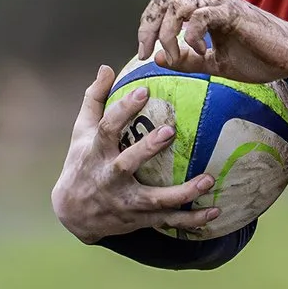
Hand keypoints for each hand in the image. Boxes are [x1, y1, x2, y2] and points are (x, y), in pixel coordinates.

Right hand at [51, 66, 219, 240]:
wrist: (72, 214)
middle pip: (128, 164)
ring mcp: (125, 201)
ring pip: (155, 199)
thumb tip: (107, 68)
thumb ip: (94, 100)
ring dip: (183, 192)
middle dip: (148, 149)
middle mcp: (109, 178)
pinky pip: (169, 221)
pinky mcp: (139, 218)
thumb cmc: (82, 163)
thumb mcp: (81, 132)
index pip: (107, 128)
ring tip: (210, 180)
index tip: (143, 91)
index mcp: (96, 153)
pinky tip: (215, 211)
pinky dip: (192, 220)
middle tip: (171, 131)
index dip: (123, 110)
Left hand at [133, 0, 287, 83]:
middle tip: (145, 51)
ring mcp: (219, 2)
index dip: (147, 27)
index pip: (162, 5)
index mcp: (202, 7)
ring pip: (177, 5)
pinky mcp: (231, 11)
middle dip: (148, 27)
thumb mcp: (214, 63)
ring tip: (175, 55)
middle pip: (162, 0)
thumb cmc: (259, 58)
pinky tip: (202, 51)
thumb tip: (157, 57)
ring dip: (168, 33)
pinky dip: (193, 36)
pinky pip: (199, 16)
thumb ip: (187, 59)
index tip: (144, 53)